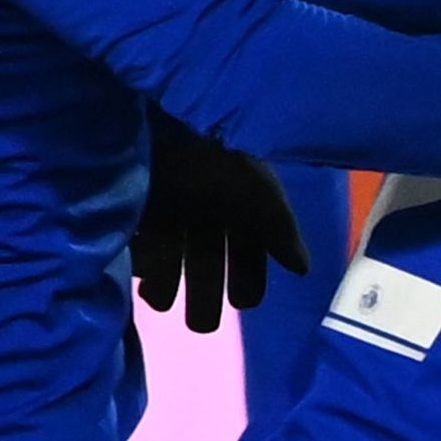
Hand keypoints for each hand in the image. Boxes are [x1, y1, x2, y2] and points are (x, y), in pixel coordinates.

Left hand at [130, 111, 308, 334]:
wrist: (169, 114)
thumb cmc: (223, 157)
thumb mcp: (262, 197)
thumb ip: (281, 233)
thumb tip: (304, 268)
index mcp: (240, 204)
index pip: (249, 253)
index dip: (248, 280)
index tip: (244, 303)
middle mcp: (205, 208)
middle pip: (208, 263)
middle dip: (205, 296)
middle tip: (201, 326)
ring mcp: (169, 206)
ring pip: (170, 258)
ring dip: (166, 285)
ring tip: (160, 300)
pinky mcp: (136, 204)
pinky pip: (137, 243)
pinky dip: (139, 261)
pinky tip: (140, 273)